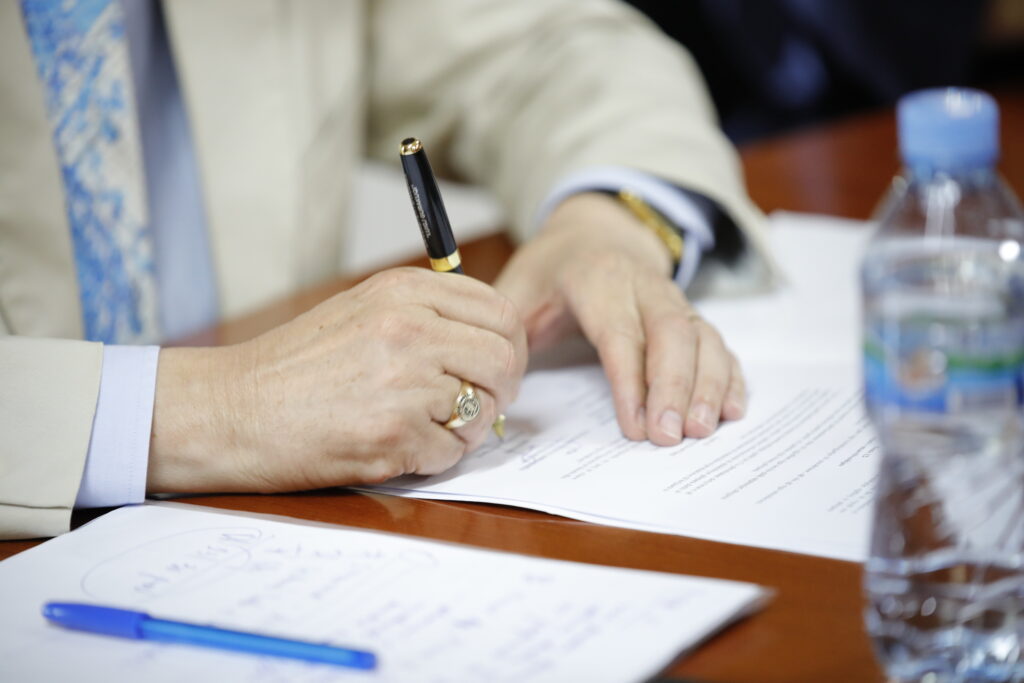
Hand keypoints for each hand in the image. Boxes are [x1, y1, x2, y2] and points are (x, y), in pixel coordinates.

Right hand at [147, 268, 526, 493]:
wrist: (231, 410)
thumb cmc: (295, 366)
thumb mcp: (361, 310)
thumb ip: (427, 314)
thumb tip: (494, 342)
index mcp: (404, 292)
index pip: (500, 313)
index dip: (510, 347)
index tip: (499, 368)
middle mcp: (410, 330)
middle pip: (503, 361)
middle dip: (500, 390)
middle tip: (478, 406)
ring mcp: (404, 384)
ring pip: (483, 413)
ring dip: (464, 429)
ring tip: (423, 427)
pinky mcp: (394, 437)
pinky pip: (450, 454)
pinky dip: (432, 458)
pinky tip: (396, 447)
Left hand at [495, 193, 744, 444]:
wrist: (593, 232)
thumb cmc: (550, 270)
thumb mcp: (517, 290)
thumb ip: (506, 333)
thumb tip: (497, 388)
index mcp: (595, 278)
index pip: (619, 332)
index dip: (630, 381)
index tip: (634, 427)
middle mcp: (643, 285)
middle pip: (671, 333)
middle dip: (675, 387)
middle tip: (671, 438)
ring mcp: (672, 298)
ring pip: (702, 337)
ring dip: (708, 385)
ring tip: (703, 431)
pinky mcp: (690, 315)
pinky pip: (718, 343)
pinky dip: (729, 376)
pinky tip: (732, 410)